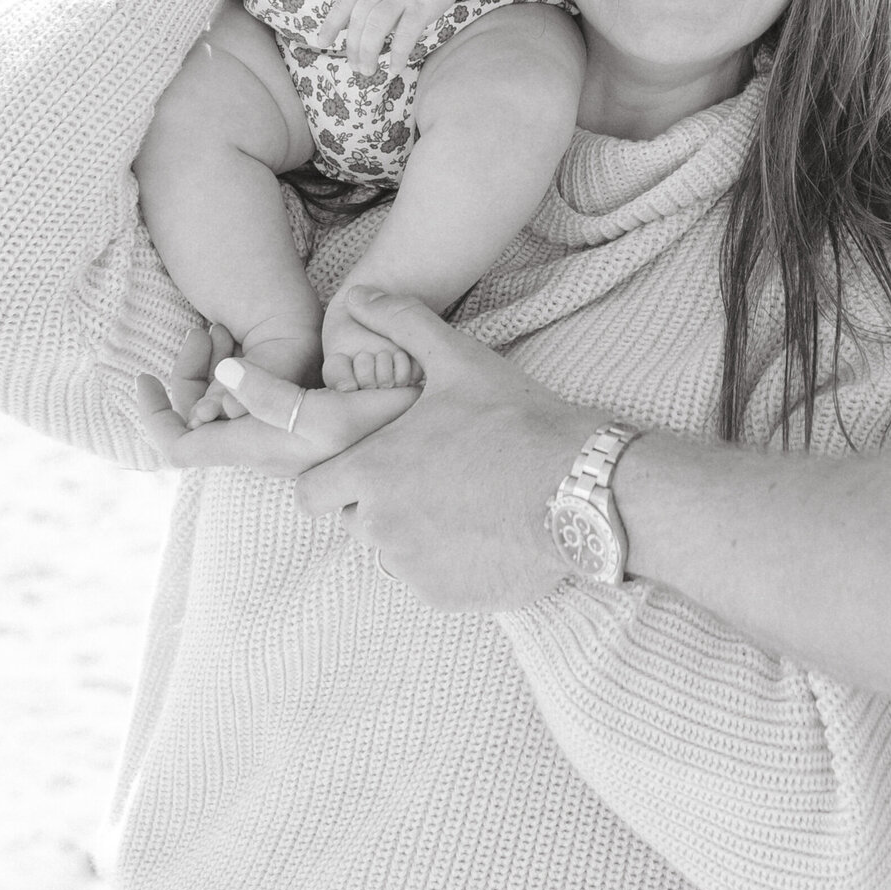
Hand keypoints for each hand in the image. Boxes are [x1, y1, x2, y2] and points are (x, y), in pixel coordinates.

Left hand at [133, 324, 416, 478]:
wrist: (442, 458)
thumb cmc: (388, 428)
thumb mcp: (329, 410)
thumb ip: (271, 392)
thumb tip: (223, 374)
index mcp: (260, 449)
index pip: (178, 447)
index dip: (151, 415)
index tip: (141, 375)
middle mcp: (265, 454)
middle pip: (196, 422)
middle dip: (190, 371)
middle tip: (209, 327)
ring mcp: (284, 446)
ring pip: (222, 410)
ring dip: (215, 370)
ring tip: (233, 327)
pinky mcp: (304, 435)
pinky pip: (249, 407)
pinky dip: (242, 376)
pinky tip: (267, 347)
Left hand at [291, 287, 597, 608]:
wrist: (579, 487)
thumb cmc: (515, 420)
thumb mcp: (458, 360)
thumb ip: (402, 324)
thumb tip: (362, 295)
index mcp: (371, 470)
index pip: (311, 493)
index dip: (332, 478)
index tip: (362, 467)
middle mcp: (380, 525)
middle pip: (353, 522)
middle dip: (376, 503)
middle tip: (427, 477)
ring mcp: (412, 566)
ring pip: (393, 552)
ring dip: (414, 533)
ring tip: (464, 501)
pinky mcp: (445, 595)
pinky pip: (430, 580)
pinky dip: (448, 562)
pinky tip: (486, 531)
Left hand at [318, 0, 469, 71]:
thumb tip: (354, 21)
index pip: (344, 3)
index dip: (331, 25)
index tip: (322, 43)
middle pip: (358, 21)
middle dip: (353, 48)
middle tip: (356, 67)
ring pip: (376, 28)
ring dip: (368, 53)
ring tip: (368, 70)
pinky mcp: (422, 5)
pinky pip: (406, 34)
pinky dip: (398, 54)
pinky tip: (394, 68)